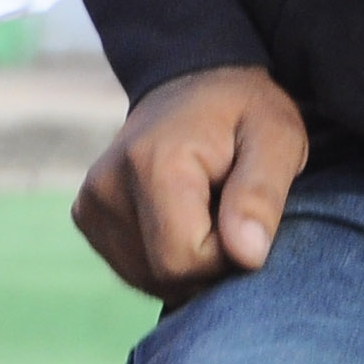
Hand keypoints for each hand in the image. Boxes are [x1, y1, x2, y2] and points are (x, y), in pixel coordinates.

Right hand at [72, 62, 308, 295]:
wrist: (192, 84)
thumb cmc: (245, 112)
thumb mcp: (277, 139)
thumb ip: (262, 195)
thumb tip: (247, 255)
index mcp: (152, 165)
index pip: (185, 261)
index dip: (228, 257)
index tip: (246, 220)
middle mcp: (107, 186)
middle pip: (165, 275)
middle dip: (210, 263)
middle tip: (231, 217)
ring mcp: (90, 203)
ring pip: (149, 279)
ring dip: (189, 263)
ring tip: (206, 213)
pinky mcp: (87, 216)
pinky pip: (135, 269)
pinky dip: (165, 259)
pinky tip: (181, 221)